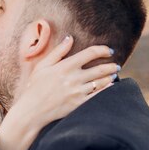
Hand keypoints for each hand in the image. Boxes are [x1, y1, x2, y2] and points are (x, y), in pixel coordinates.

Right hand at [0, 36, 117, 149]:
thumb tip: (70, 38)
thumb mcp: (42, 66)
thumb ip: (57, 52)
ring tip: (114, 74)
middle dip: (111, 65)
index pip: (90, 53)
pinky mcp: (79, 104)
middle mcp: (74, 78)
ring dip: (110, 77)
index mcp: (65, 66)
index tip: (109, 51)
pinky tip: (110, 86)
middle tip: (116, 65)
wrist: (32, 111)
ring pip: (101, 82)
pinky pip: (98, 96)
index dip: (102, 50)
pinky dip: (107, 90)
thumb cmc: (35, 87)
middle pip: (100, 68)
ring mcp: (78, 92)